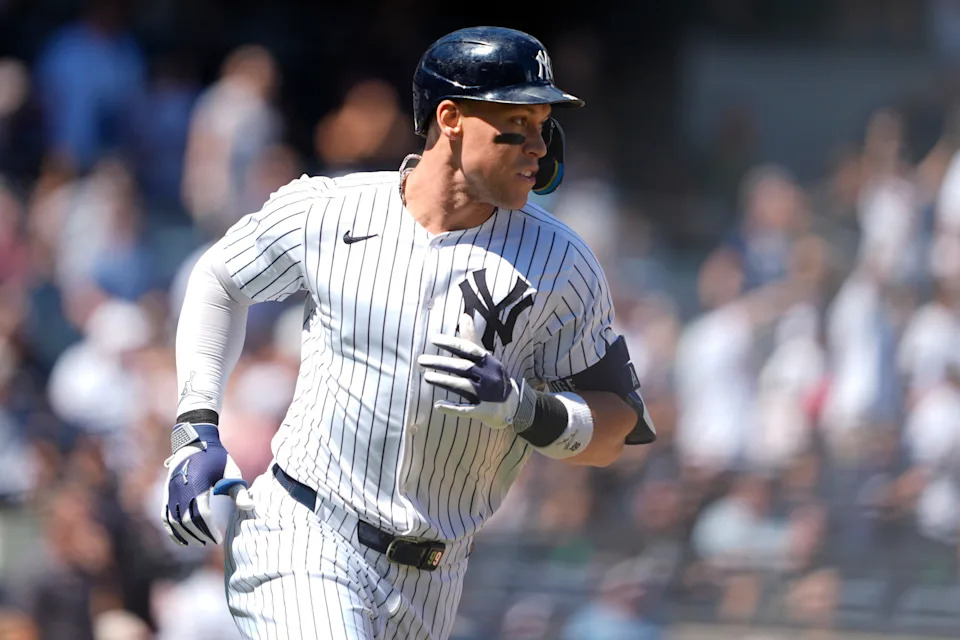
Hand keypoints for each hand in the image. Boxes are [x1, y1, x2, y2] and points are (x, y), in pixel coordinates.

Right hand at [161, 423, 253, 545]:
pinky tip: (181, 539)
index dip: (209, 530)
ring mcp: (171, 492)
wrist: (195, 441)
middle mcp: (181, 490)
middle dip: (199, 534)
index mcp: (198, 485)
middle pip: (187, 521)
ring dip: (185, 535)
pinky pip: (165, 516)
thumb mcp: (231, 471)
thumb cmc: (216, 457)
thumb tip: (250, 507)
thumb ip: (239, 491)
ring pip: (174, 521)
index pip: (201, 515)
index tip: (219, 539)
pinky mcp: (167, 493)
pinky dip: (172, 530)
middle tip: (211, 542)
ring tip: (199, 542)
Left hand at [418, 314, 521, 428]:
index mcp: (489, 361)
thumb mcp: (485, 358)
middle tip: (421, 360)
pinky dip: (452, 407)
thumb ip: (471, 339)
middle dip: (441, 363)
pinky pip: (466, 409)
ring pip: (463, 386)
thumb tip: (464, 315)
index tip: (433, 339)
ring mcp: (487, 395)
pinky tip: (438, 405)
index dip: (451, 344)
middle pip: (463, 367)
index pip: (469, 349)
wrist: (512, 404)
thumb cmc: (492, 376)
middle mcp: (488, 376)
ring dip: (444, 381)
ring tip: (426, 376)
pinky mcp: (483, 411)